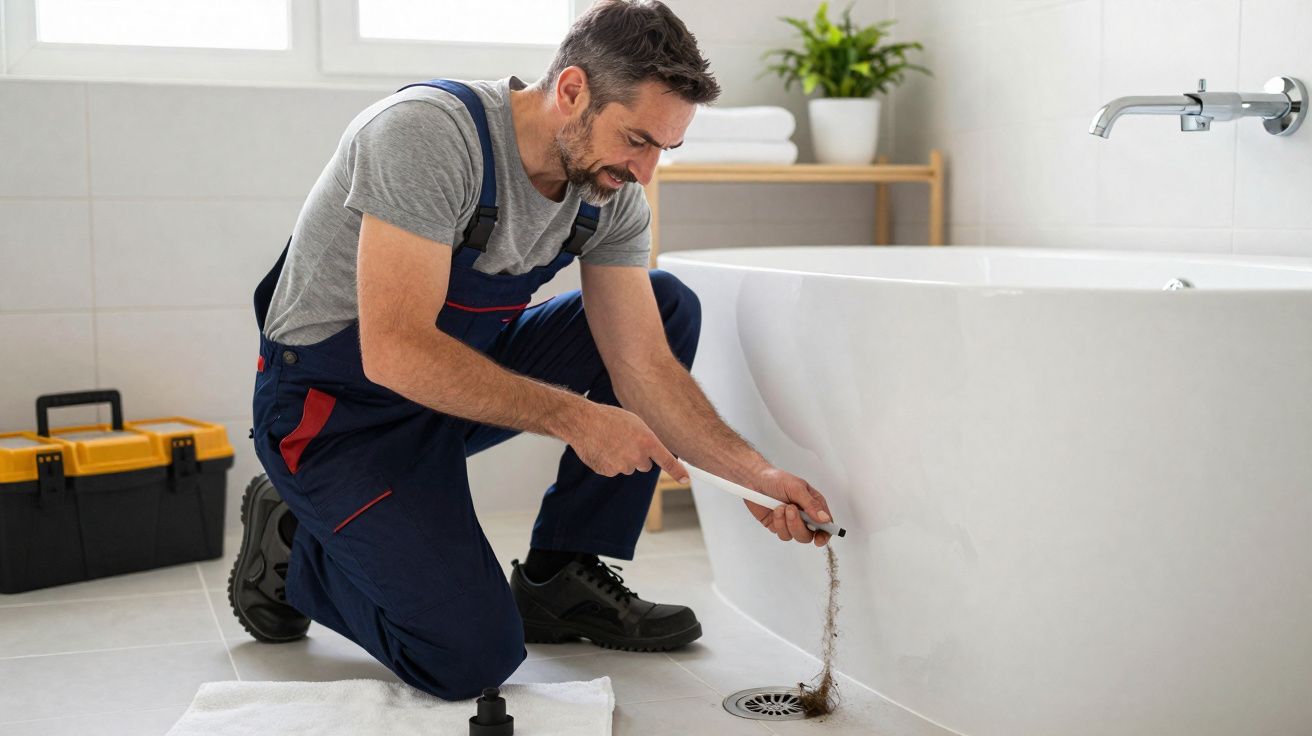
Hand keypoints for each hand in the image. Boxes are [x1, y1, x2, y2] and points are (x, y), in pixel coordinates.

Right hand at [565, 403, 689, 481]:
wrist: (583, 422)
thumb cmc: (609, 418)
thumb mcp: (635, 422)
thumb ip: (646, 439)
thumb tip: (651, 452)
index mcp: (647, 441)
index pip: (667, 461)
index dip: (678, 472)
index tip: (685, 480)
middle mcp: (637, 456)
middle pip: (645, 465)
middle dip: (638, 457)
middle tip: (625, 441)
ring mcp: (622, 466)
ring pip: (628, 467)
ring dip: (622, 459)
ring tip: (610, 442)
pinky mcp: (609, 472)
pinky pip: (614, 470)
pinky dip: (609, 462)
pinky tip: (602, 449)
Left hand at [744, 467, 832, 546]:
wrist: (755, 480)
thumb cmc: (777, 479)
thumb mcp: (797, 488)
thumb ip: (811, 505)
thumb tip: (825, 519)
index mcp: (814, 504)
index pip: (826, 524)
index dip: (825, 534)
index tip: (819, 539)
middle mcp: (805, 515)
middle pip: (809, 534)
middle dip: (799, 525)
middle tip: (790, 510)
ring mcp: (791, 522)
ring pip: (796, 536)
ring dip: (787, 523)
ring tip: (780, 507)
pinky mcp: (779, 526)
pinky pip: (782, 534)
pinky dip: (778, 523)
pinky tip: (775, 511)